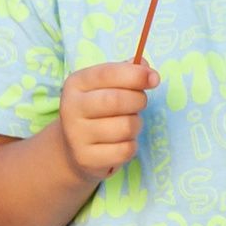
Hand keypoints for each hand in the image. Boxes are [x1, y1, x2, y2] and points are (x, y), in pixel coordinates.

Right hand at [57, 62, 155, 180]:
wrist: (75, 148)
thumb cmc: (99, 109)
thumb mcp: (107, 85)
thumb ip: (127, 72)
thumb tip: (145, 67)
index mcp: (76, 83)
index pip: (107, 73)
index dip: (135, 74)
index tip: (154, 78)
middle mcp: (70, 108)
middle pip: (117, 100)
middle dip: (139, 100)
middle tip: (140, 103)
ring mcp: (76, 135)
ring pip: (125, 127)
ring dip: (136, 124)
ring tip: (127, 124)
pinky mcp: (86, 158)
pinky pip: (125, 150)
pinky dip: (131, 145)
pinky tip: (121, 142)